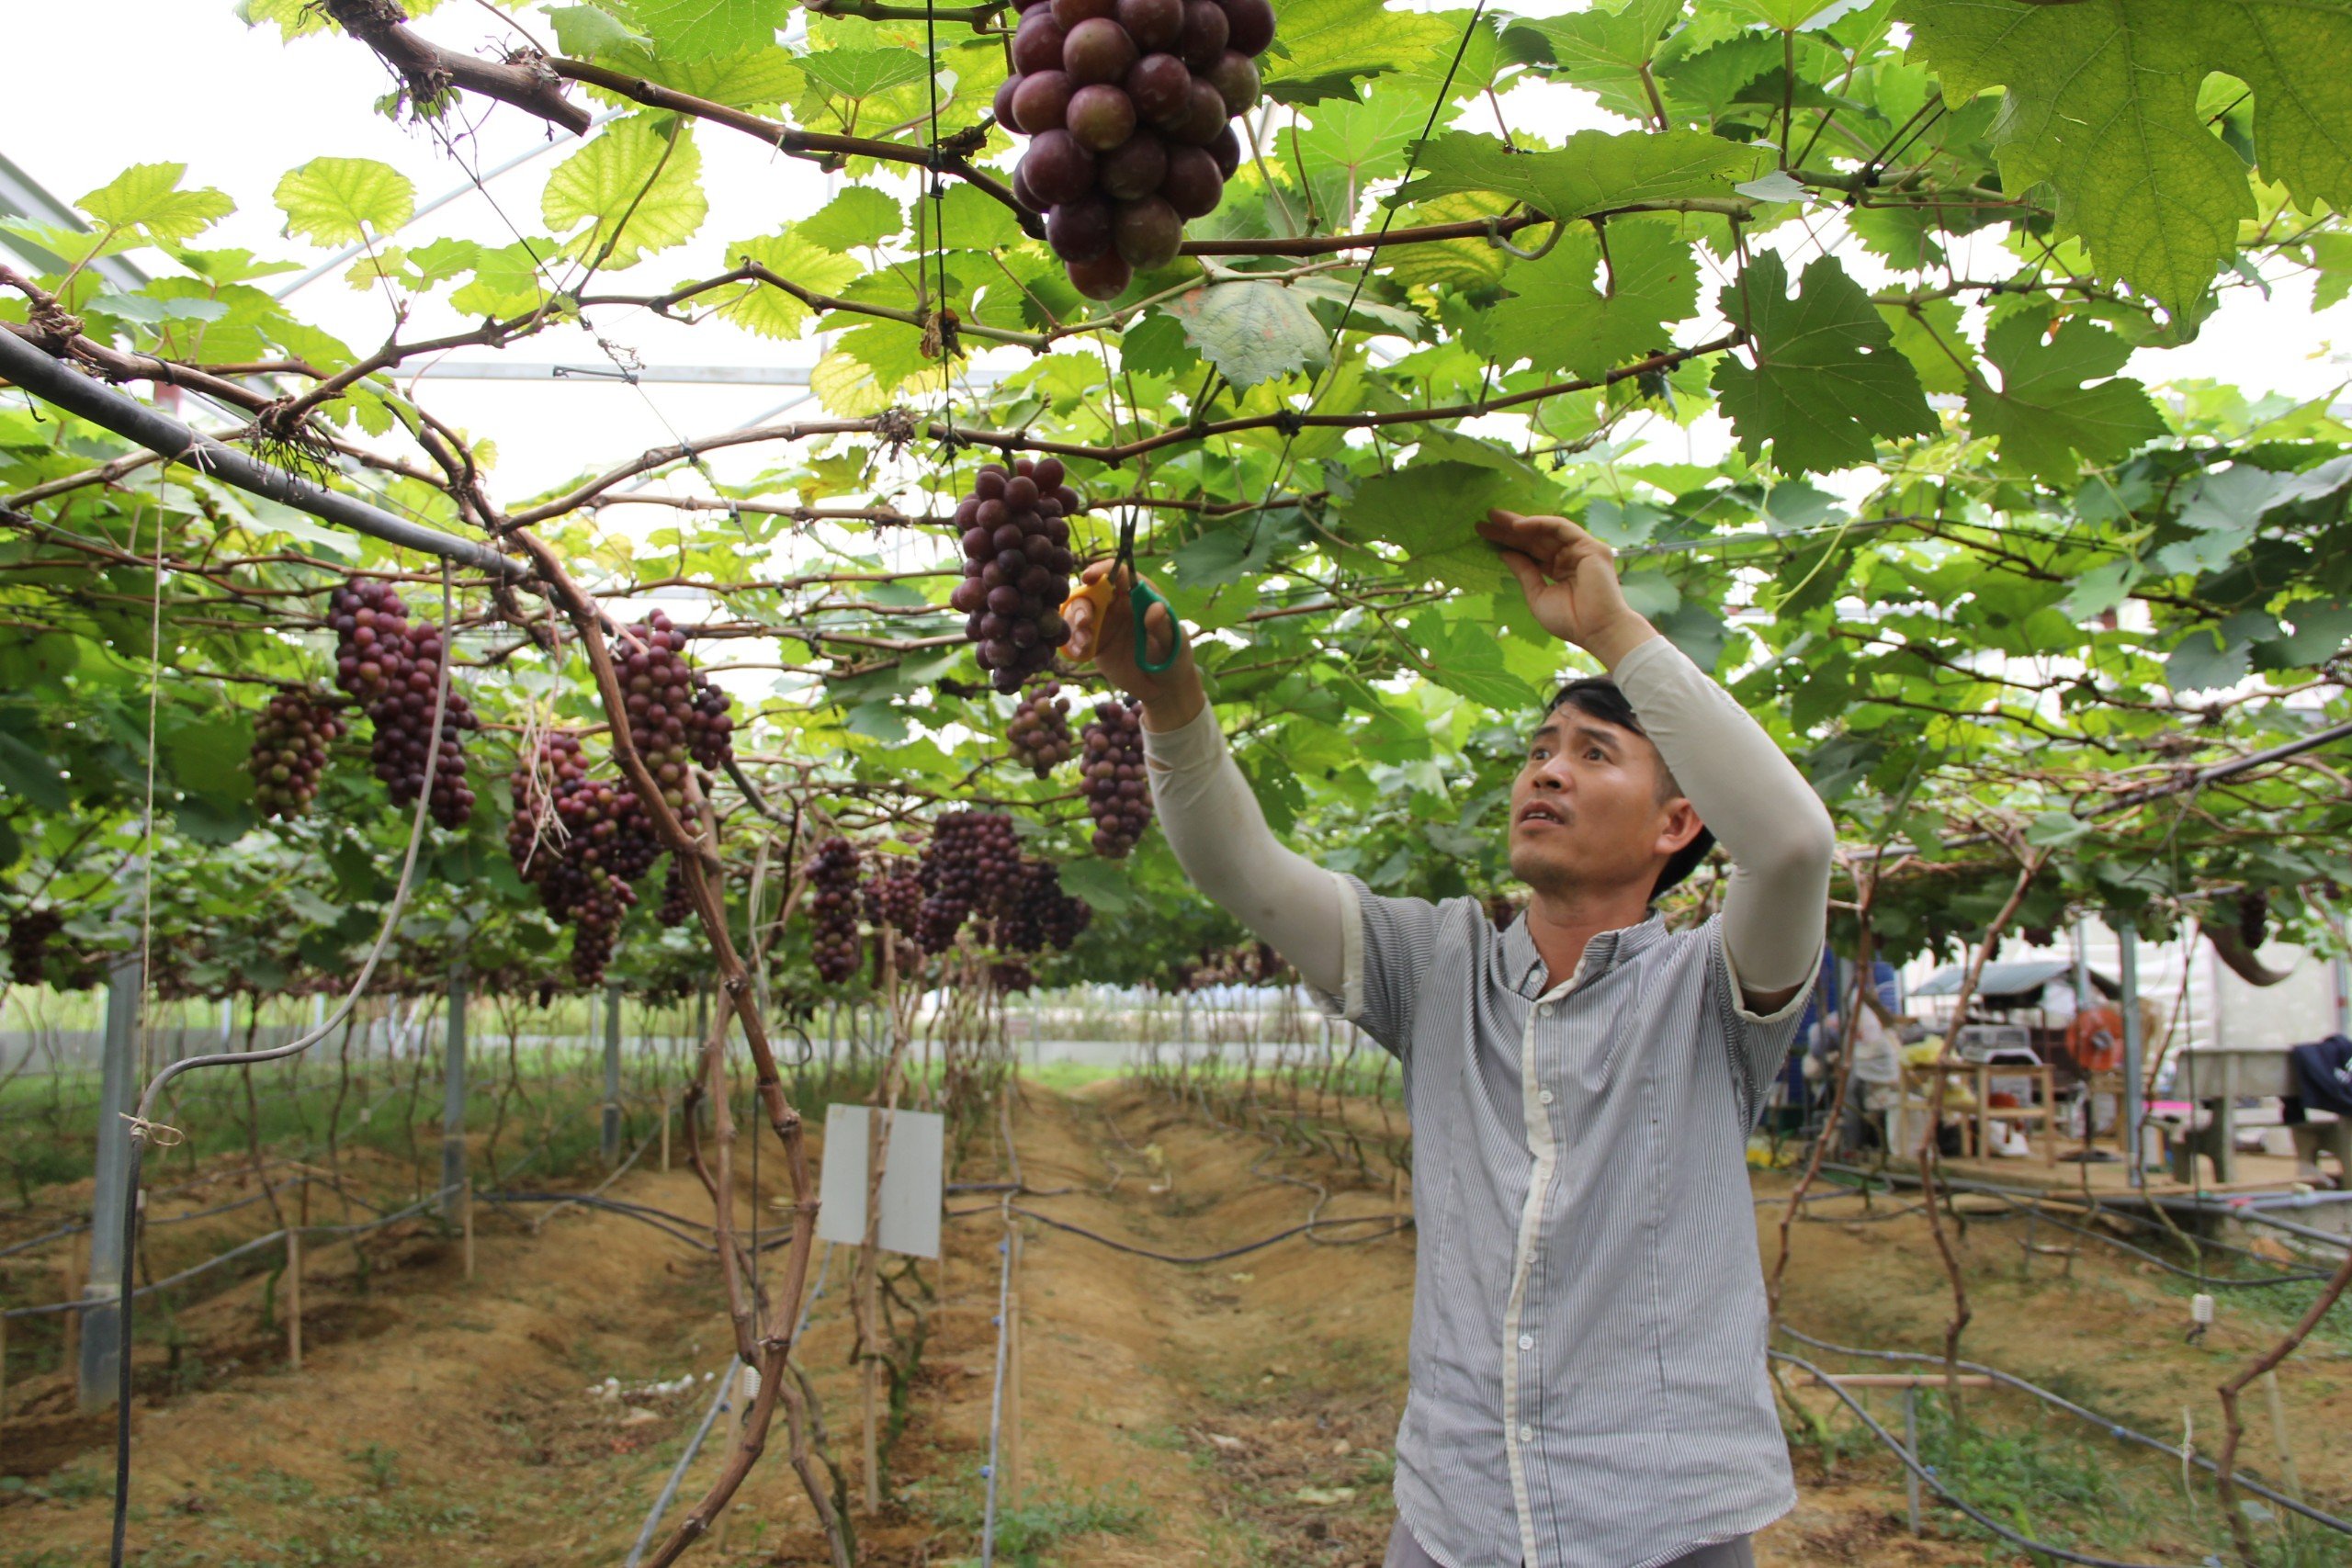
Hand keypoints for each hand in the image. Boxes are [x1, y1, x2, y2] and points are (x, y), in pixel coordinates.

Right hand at [1064, 559, 1204, 729]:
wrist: (1162, 687)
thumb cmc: (1173, 658)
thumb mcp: (1173, 643)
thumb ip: (1163, 627)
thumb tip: (1157, 607)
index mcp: (1139, 595)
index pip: (1119, 573)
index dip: (1103, 569)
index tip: (1089, 577)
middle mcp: (1118, 604)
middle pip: (1091, 592)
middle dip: (1082, 604)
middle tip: (1085, 623)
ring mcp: (1104, 623)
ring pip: (1078, 612)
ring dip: (1074, 623)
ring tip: (1085, 644)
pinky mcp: (1094, 642)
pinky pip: (1074, 636)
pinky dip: (1071, 643)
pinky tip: (1081, 654)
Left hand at [1475, 508, 1656, 668]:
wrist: (1597, 630)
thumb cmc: (1570, 621)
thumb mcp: (1537, 595)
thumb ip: (1523, 572)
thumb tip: (1504, 553)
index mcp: (1559, 570)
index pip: (1530, 551)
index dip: (1508, 542)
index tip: (1485, 534)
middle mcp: (1570, 556)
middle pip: (1535, 538)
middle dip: (1510, 529)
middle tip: (1485, 518)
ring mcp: (1581, 549)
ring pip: (1546, 530)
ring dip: (1521, 522)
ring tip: (1495, 517)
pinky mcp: (1590, 545)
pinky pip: (1561, 527)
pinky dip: (1539, 524)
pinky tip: (1518, 526)